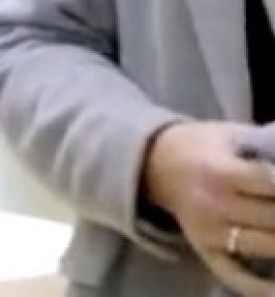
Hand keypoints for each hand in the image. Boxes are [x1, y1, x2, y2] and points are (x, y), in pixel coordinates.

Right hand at [143, 122, 274, 295]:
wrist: (153, 163)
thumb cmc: (200, 146)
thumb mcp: (229, 134)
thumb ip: (264, 144)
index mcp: (220, 171)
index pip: (271, 181)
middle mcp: (213, 204)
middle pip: (273, 216)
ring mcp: (209, 232)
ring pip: (265, 245)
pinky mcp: (205, 251)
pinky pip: (236, 275)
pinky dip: (259, 286)